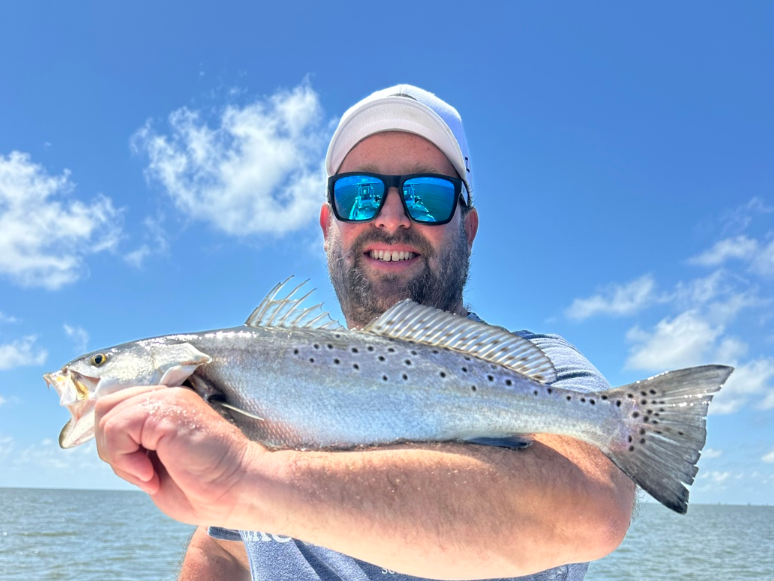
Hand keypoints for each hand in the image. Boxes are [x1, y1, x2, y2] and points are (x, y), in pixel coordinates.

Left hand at [94, 385, 263, 526]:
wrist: (240, 489)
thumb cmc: (206, 487)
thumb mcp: (156, 466)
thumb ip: (132, 448)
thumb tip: (105, 445)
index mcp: (167, 404)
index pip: (117, 405)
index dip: (112, 438)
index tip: (135, 469)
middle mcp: (166, 395)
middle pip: (105, 406)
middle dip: (111, 447)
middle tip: (142, 473)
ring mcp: (167, 398)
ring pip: (106, 415)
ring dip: (117, 454)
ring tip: (148, 475)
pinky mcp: (165, 411)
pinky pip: (116, 427)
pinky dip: (124, 457)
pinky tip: (150, 474)